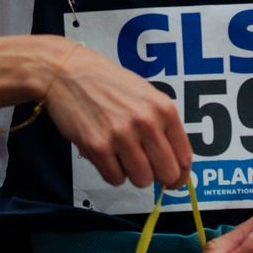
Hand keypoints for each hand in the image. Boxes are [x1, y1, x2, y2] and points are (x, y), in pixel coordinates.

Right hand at [40, 42, 192, 189]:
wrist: (69, 72)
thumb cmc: (108, 82)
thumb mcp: (147, 95)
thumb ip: (163, 125)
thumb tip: (175, 162)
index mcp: (164, 108)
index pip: (184, 157)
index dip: (179, 174)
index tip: (173, 178)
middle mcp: (147, 122)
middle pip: (167, 174)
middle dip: (157, 176)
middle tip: (146, 167)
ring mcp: (122, 136)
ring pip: (141, 180)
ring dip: (133, 173)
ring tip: (122, 154)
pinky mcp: (98, 147)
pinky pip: (115, 179)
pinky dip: (111, 171)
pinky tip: (106, 153)